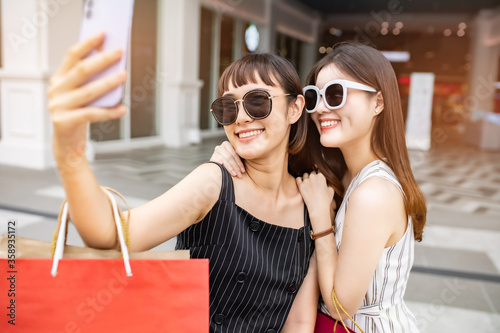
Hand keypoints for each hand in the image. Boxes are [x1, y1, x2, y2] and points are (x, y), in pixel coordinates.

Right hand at [48, 32, 127, 165]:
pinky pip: (92, 113)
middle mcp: (56, 90)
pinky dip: (109, 111)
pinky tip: (122, 109)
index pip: (72, 56)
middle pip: (81, 70)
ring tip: (123, 75)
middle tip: (119, 52)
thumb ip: (91, 82)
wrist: (67, 145)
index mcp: (59, 79)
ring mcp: (58, 106)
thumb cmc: (78, 116)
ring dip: (108, 83)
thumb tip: (115, 64)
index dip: (87, 44)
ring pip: (88, 91)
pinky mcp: (64, 122)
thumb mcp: (82, 95)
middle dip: (102, 59)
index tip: (103, 34)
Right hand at [210, 141, 244, 177]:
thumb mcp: (242, 157)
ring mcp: (216, 152)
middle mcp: (221, 147)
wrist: (228, 167)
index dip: (239, 163)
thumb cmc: (238, 162)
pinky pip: (216, 161)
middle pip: (229, 157)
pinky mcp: (212, 158)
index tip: (243, 171)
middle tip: (239, 175)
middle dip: (235, 167)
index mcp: (229, 144)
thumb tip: (247, 152)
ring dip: (230, 168)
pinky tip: (222, 166)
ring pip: (223, 160)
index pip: (234, 154)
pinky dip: (220, 164)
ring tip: (234, 175)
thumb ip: (245, 153)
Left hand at [296, 172, 335, 227]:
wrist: (318, 208)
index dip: (319, 176)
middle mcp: (313, 176)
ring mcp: (306, 181)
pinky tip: (301, 183)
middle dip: (313, 177)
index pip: (319, 171)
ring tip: (308, 184)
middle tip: (314, 184)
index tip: (318, 179)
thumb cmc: (325, 200)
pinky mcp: (301, 186)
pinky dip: (299, 180)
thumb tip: (326, 182)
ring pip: (305, 175)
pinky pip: (298, 179)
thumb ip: (328, 183)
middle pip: (312, 173)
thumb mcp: (331, 190)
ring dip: (306, 178)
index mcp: (321, 176)